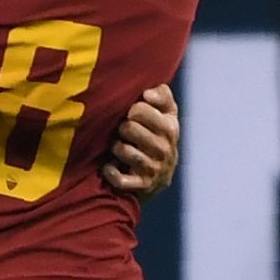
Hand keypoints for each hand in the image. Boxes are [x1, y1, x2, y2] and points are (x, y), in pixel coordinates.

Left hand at [102, 81, 180, 195]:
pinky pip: (119, 178)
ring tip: (118, 147)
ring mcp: (154, 168)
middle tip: (124, 132)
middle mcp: (165, 148)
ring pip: (123, 149)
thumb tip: (148, 93)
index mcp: (170, 127)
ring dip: (115, 147)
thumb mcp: (166, 114)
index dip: (131, 109)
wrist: (161, 176)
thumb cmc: (158, 136)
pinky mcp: (143, 186)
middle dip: (121, 128)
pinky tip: (110, 167)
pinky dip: (110, 172)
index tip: (132, 113)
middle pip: (128, 127)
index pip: (141, 109)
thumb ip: (162, 95)